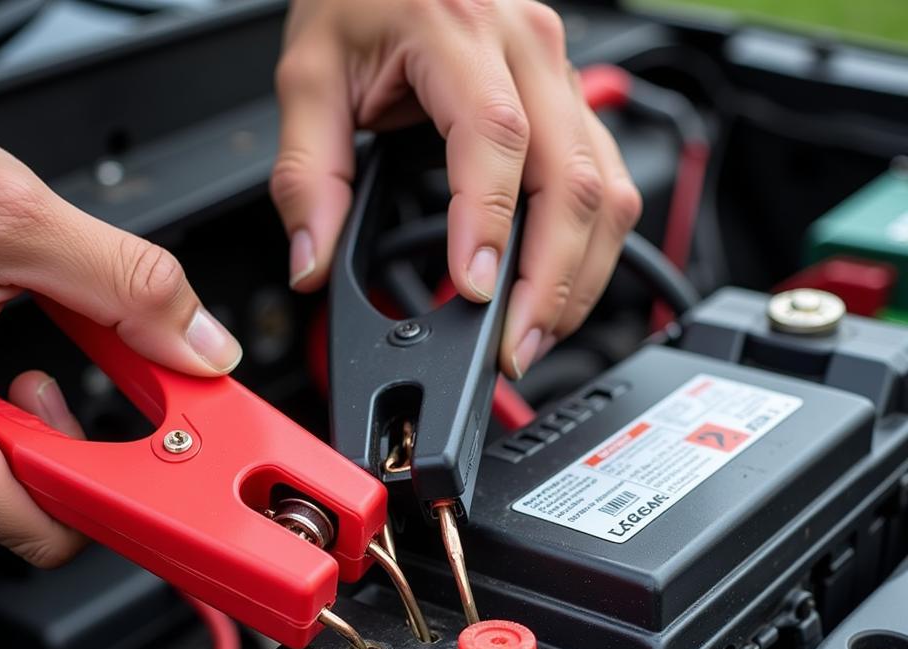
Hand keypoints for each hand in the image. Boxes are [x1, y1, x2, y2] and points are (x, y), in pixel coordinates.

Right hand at [0, 104, 240, 565]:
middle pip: (6, 513)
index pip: (35, 528)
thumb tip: (199, 344)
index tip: (143, 472)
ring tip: (18, 370)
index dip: (108, 502)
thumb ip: (126, 284)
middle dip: (61, 457)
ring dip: (15, 442)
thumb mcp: (7, 213)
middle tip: (66, 389)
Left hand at [271, 0, 641, 378]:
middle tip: (513, 350)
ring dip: (578, 277)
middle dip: (549, 282)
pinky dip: (590, 250)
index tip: (473, 293)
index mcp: (459, 30)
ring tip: (535, 337)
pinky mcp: (573, 104)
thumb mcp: (310, 75)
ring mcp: (562, 76)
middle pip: (570, 179)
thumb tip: (312, 262)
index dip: (490, 225)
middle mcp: (529, 48)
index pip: (494, 138)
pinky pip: (606, 183)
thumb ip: (308, 175)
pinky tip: (559, 290)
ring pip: (603, 189)